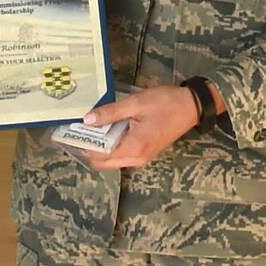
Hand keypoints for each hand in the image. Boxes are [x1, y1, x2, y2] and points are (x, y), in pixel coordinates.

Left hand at [74, 86, 206, 170]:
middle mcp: (136, 159)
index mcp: (134, 148)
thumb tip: (86, 120)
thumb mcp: (136, 103)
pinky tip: (108, 127)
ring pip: (111, 159)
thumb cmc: (166, 103)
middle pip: (103, 162)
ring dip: (100, 145)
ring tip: (93, 124)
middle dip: (89, 146)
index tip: (72, 130)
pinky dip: (111, 144)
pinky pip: (121, 154)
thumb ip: (110, 113)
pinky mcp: (144, 153)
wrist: (192, 106)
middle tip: (80, 126)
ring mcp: (141, 158)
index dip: (83, 145)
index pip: (99, 156)